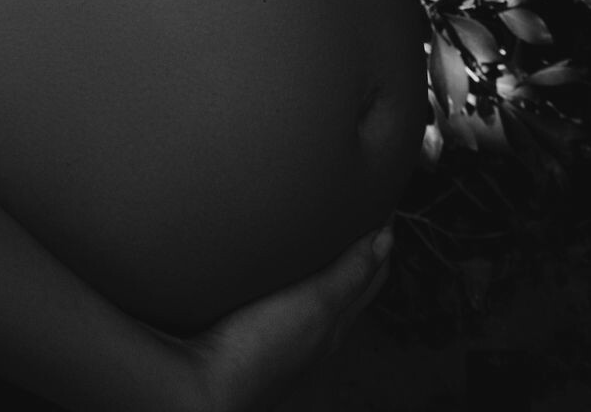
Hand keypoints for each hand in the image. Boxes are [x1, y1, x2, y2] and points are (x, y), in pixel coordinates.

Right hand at [166, 224, 393, 411]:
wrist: (204, 385)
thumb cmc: (261, 349)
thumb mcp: (315, 303)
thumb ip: (350, 274)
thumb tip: (386, 239)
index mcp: (335, 325)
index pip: (370, 278)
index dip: (380, 242)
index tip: (380, 206)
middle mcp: (314, 334)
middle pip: (346, 286)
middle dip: (355, 250)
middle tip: (352, 209)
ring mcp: (283, 335)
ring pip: (313, 293)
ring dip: (321, 262)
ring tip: (313, 229)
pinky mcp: (253, 332)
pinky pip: (282, 298)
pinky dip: (290, 276)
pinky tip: (271, 264)